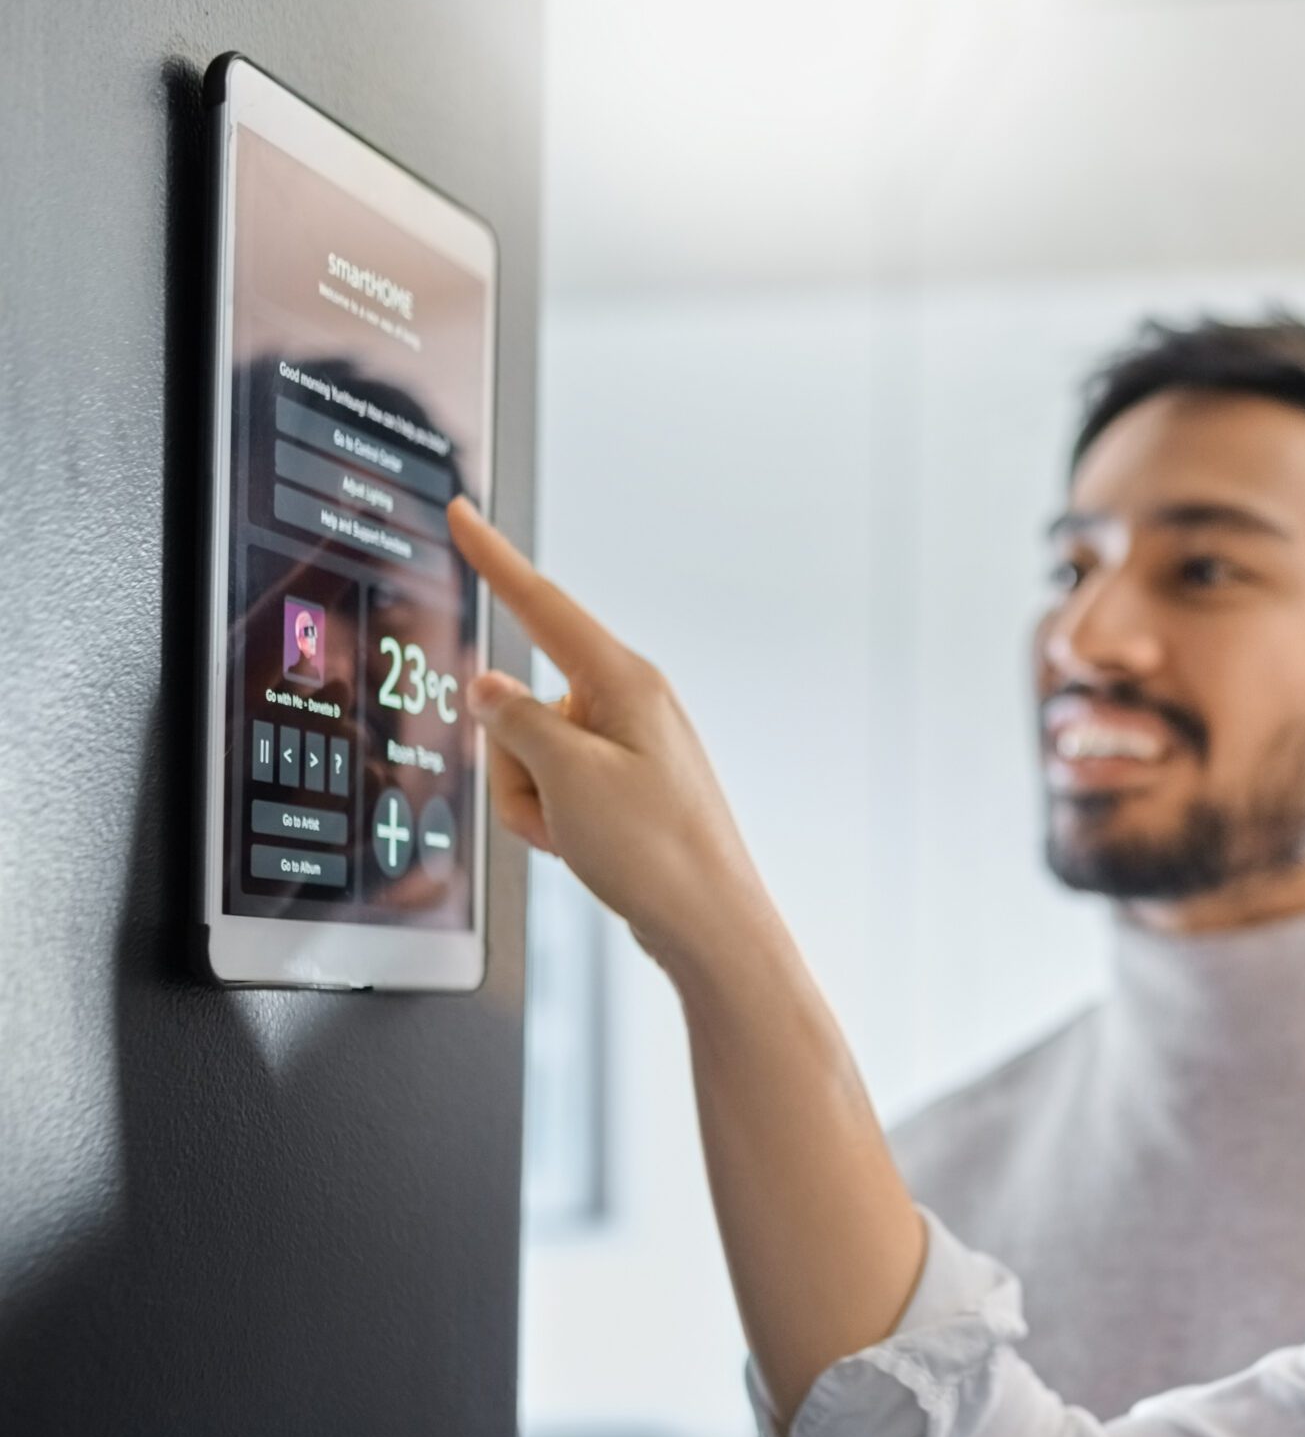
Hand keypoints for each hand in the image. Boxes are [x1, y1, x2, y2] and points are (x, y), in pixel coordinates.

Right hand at [449, 497, 768, 971]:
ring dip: (531, 799)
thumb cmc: (657, 851)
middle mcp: (629, 704)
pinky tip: (584, 847)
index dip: (495, 558)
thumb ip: (514, 720)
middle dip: (513, 761)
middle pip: (520, 703)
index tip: (465, 513)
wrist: (707, 923)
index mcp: (624, 682)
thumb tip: (489, 687)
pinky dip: (552, 819)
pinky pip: (554, 787)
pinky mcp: (622, 785)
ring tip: (577, 833)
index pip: (543, 603)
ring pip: (529, 753)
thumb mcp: (566, 777)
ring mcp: (626, 746)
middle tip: (554, 807)